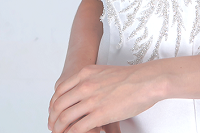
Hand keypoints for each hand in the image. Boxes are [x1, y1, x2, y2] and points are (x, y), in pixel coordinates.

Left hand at [48, 63, 163, 132]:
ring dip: (59, 128)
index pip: (60, 90)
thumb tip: (86, 91)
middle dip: (53, 118)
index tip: (53, 112)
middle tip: (53, 126)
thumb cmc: (131, 77)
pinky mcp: (99, 114)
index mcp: (86, 73)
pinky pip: (77, 128)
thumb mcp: (104, 71)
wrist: (146, 80)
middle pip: (59, 104)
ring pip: (65, 117)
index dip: (54, 104)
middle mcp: (85, 85)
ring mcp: (91, 100)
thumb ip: (92, 80)